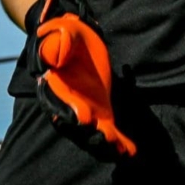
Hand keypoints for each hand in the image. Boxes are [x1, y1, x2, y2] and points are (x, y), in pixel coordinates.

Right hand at [24, 0, 135, 157]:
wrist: (77, 38)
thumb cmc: (67, 35)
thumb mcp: (62, 32)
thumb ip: (57, 43)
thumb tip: (52, 58)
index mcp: (57, 89)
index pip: (59, 106)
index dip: (69, 114)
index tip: (83, 118)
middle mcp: (70, 106)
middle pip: (77, 127)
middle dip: (90, 135)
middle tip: (105, 137)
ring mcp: (87, 113)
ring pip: (93, 135)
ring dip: (105, 144)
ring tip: (121, 151)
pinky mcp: (103, 115)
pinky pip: (110, 133)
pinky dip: (119, 144)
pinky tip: (132, 153)